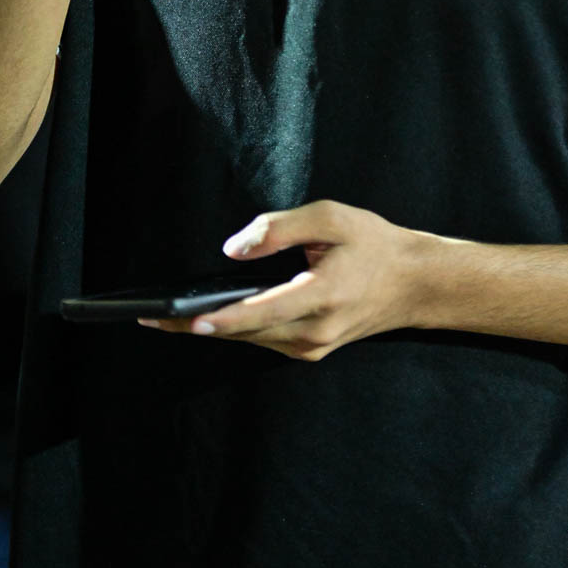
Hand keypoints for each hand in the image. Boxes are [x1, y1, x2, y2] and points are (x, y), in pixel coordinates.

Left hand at [138, 200, 425, 361]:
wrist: (415, 283)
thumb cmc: (374, 245)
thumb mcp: (332, 218)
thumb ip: (281, 229)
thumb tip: (235, 248)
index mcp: (321, 296)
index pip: (261, 312)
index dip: (221, 317)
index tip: (185, 318)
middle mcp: (315, 331)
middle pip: (245, 332)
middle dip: (197, 324)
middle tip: (152, 316)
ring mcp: (313, 346)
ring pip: (251, 339)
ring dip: (213, 328)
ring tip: (168, 316)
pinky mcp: (312, 349)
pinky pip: (265, 340)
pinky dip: (237, 328)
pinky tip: (211, 315)